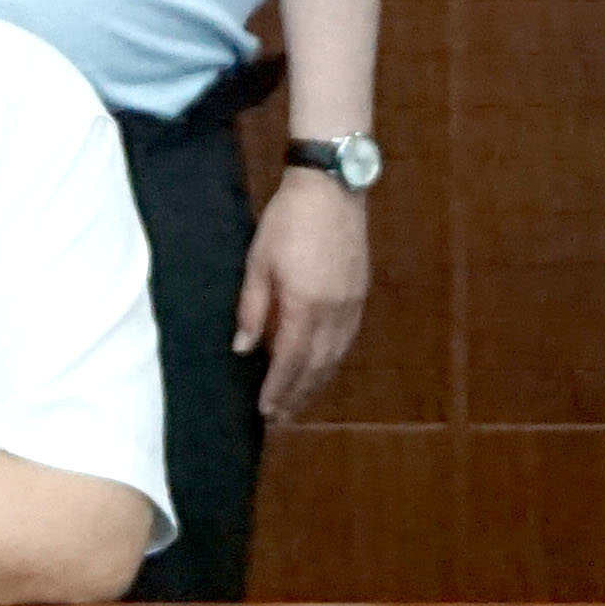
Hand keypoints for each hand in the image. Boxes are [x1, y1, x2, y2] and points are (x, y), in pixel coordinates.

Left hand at [236, 166, 372, 423]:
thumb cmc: (288, 220)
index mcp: (305, 305)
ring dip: (318, 382)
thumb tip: (244, 348)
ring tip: (301, 400)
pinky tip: (323, 365)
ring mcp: (352, 303)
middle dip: (299, 394)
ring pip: (336, 355)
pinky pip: (347, 338)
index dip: (278, 388)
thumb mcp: (258, 262)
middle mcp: (334, 311)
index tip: (267, 410)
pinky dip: (334, 359)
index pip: (290, 360)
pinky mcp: (360, 292)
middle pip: (317, 365)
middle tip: (283, 417)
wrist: (331, 188)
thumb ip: (252, 308)